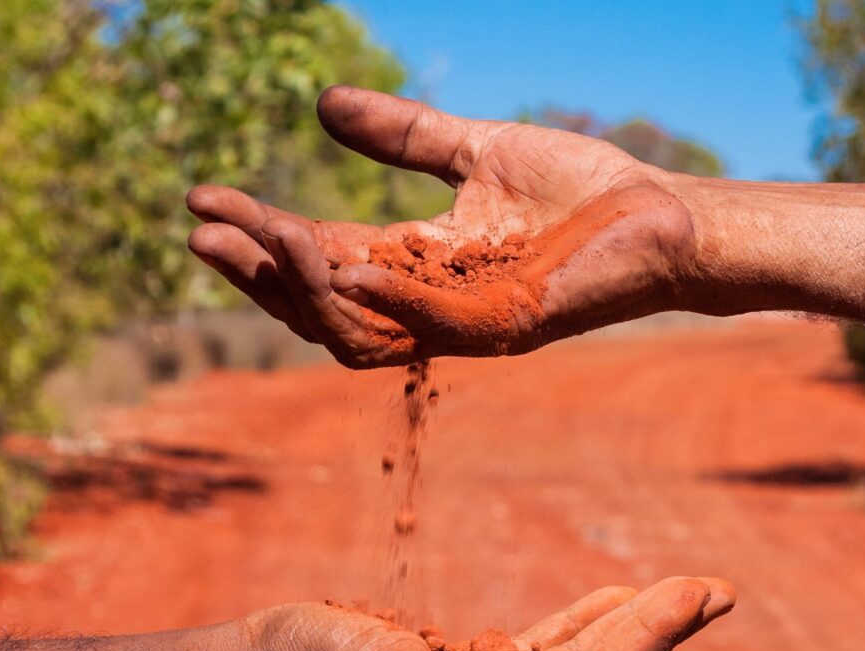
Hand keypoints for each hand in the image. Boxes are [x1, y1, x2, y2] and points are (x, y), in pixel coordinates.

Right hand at [186, 87, 704, 367]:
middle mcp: (428, 304)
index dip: (257, 234)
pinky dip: (386, 300)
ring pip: (358, 331)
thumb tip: (322, 104)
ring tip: (264, 235)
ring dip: (305, 289)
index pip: (316, 258)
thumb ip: (402, 137)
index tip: (200, 197)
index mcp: (414, 264)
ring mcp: (464, 323)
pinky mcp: (509, 326)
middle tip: (202, 231)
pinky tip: (343, 262)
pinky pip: (432, 327)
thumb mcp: (472, 150)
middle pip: (319, 306)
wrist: (664, 212)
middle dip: (257, 272)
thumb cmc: (580, 190)